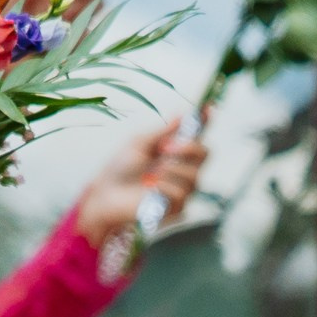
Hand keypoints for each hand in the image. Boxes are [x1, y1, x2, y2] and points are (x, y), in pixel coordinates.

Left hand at [74, 116, 209, 254]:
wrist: (108, 193)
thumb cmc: (121, 167)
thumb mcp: (140, 143)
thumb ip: (162, 132)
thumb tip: (182, 115)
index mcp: (175, 148)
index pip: (197, 134)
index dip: (206, 121)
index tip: (209, 109)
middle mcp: (184, 167)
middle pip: (205, 154)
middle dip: (188, 148)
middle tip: (165, 147)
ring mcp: (183, 188)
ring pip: (193, 177)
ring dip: (171, 171)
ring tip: (151, 173)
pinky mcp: (177, 207)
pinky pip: (181, 194)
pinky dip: (165, 187)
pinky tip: (150, 187)